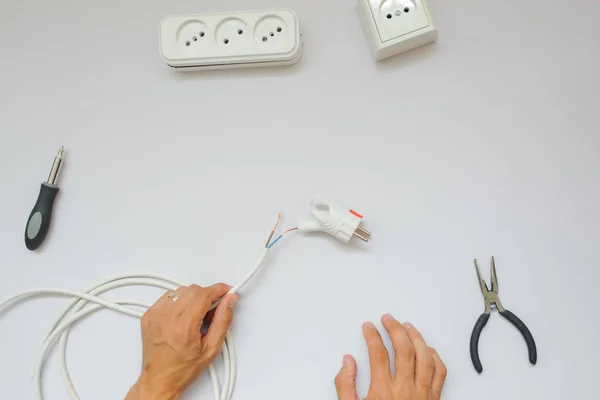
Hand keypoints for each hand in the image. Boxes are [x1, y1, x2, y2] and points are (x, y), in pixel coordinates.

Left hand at [125, 283, 237, 399]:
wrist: (159, 379)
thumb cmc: (182, 369)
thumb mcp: (211, 348)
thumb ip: (222, 321)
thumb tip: (229, 301)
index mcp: (183, 327)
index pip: (203, 295)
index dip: (218, 290)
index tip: (226, 291)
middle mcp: (167, 318)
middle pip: (193, 290)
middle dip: (207, 296)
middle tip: (211, 312)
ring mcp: (155, 315)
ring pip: (181, 291)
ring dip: (192, 298)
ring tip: (195, 316)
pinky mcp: (148, 315)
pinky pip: (168, 296)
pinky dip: (179, 301)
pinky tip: (182, 316)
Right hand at [335, 314, 446, 399]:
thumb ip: (345, 386)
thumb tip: (347, 363)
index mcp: (384, 393)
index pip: (378, 354)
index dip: (372, 336)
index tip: (368, 327)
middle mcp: (406, 391)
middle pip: (404, 349)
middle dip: (395, 329)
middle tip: (388, 319)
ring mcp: (423, 394)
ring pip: (425, 357)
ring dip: (416, 337)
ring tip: (408, 326)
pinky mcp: (434, 399)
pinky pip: (440, 372)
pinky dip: (434, 357)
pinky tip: (427, 349)